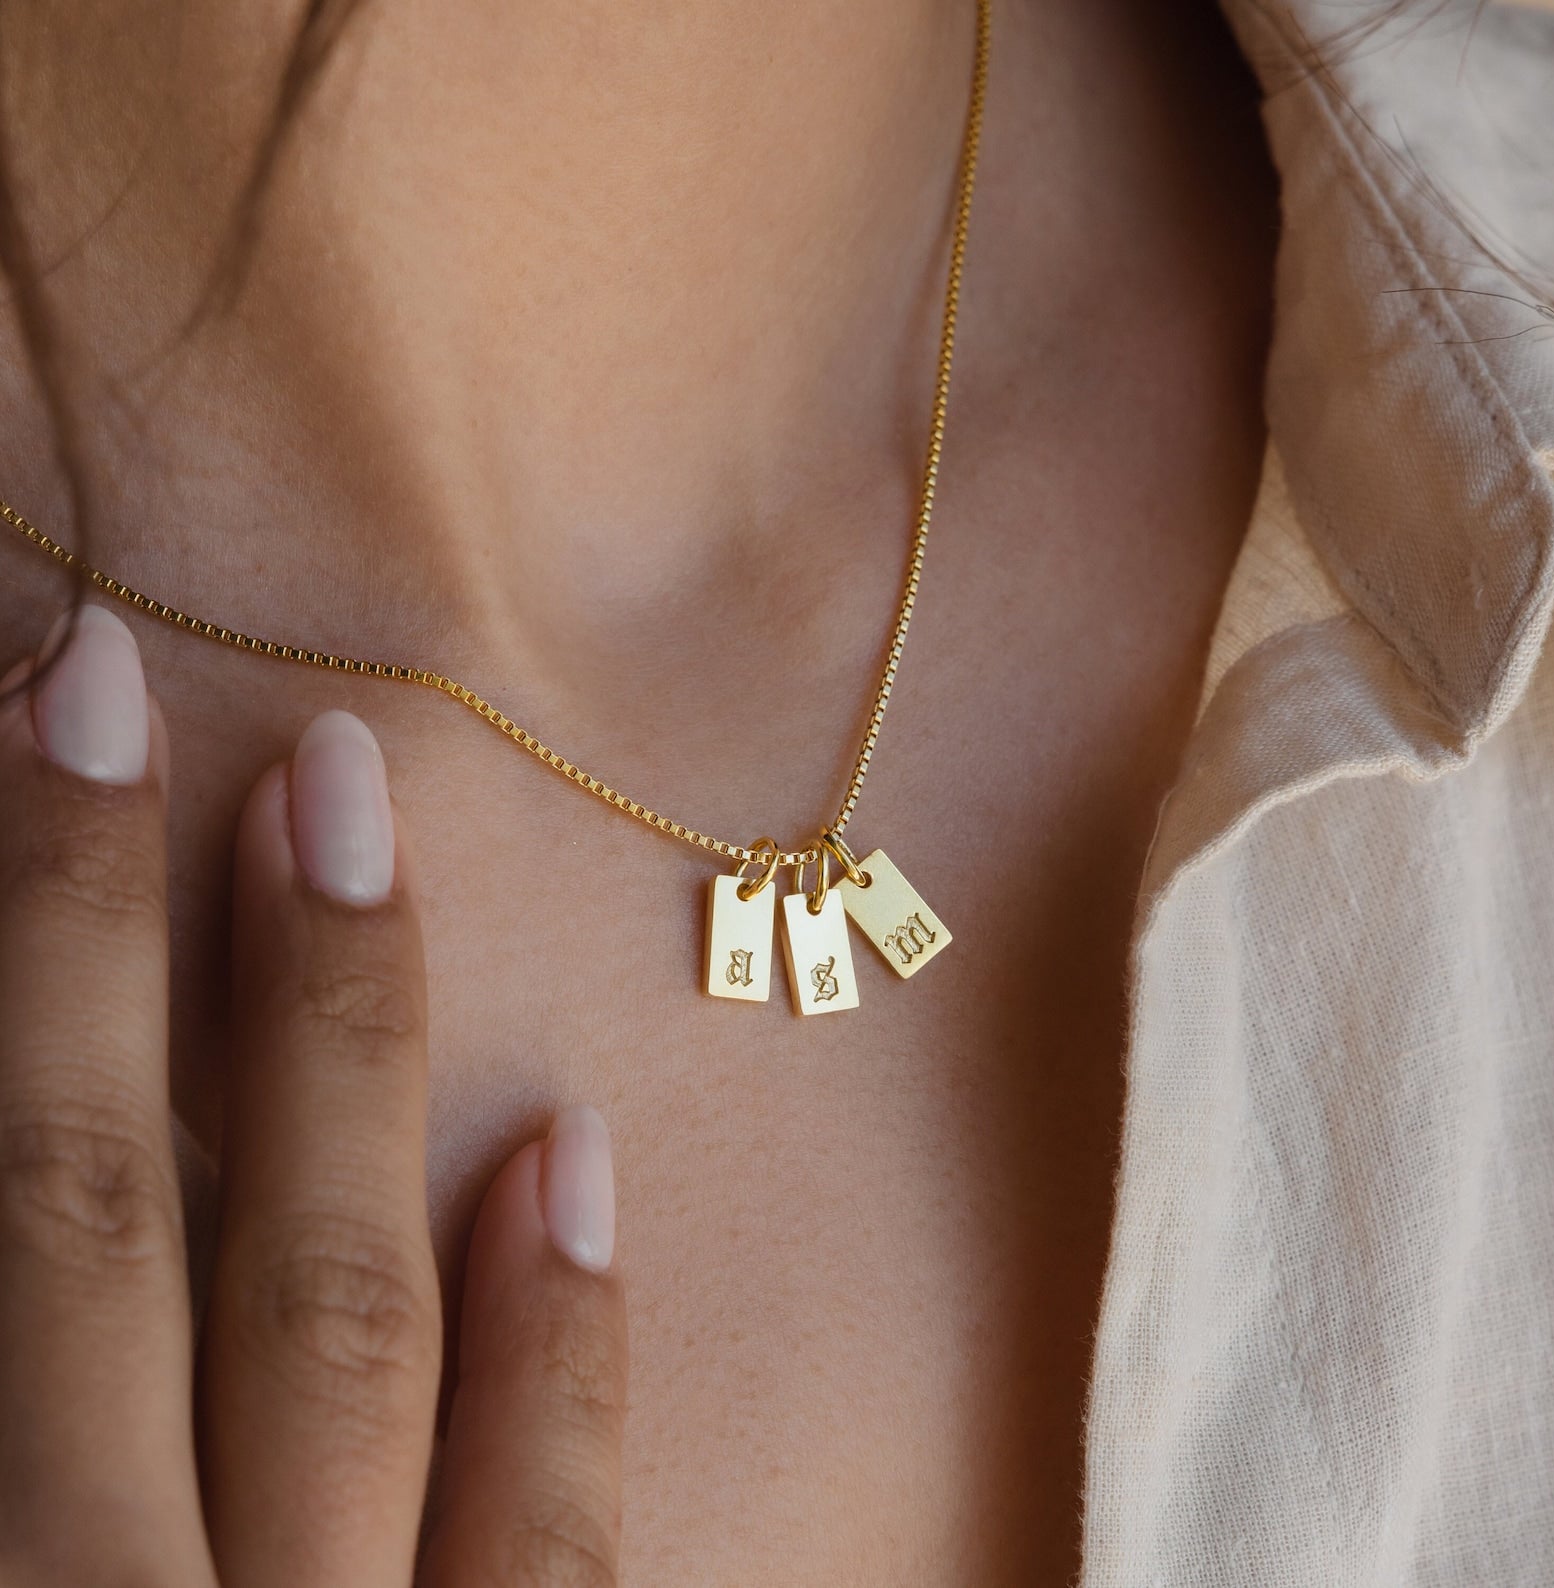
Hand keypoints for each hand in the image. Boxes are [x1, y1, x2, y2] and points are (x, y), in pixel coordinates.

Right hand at [0, 604, 626, 1585]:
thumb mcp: (8, 1542)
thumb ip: (34, 1355)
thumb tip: (62, 1136)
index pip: (1, 1203)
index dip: (13, 939)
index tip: (27, 723)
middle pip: (89, 1217)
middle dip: (86, 941)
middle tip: (103, 691)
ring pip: (332, 1328)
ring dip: (334, 1051)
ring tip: (340, 814)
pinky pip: (548, 1546)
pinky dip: (560, 1351)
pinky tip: (570, 1147)